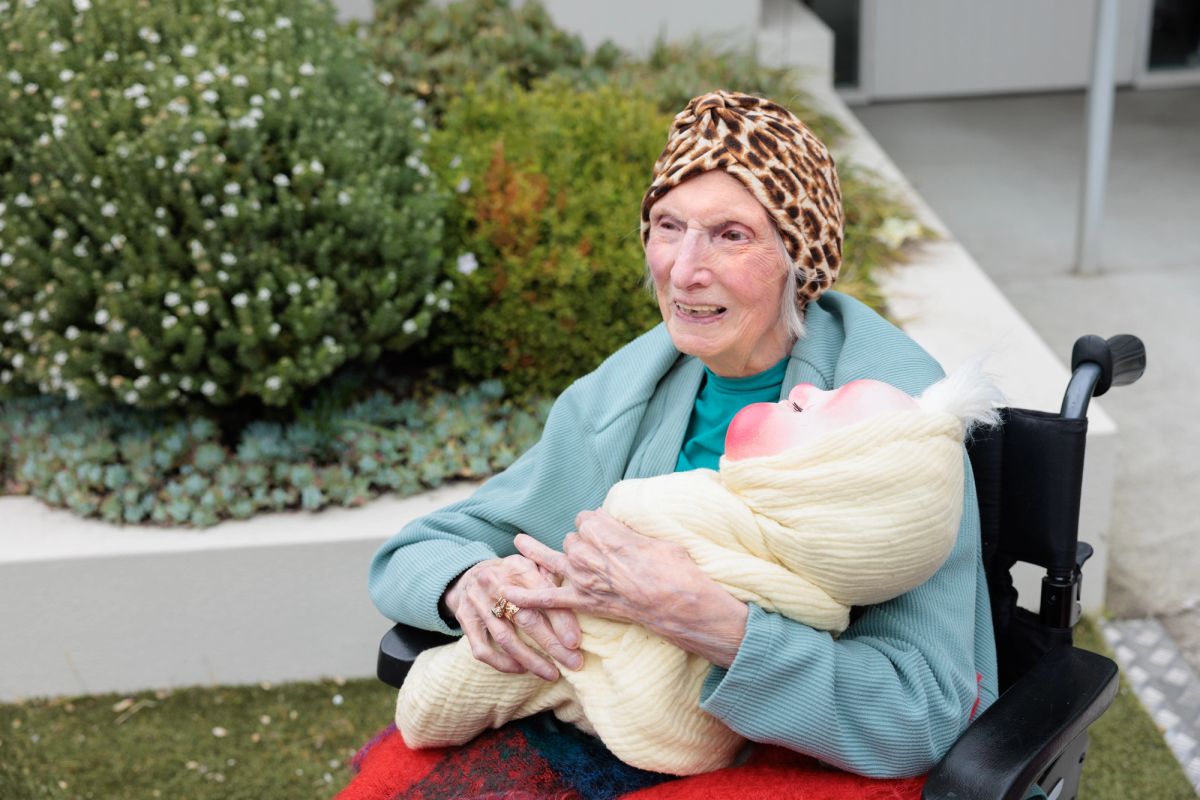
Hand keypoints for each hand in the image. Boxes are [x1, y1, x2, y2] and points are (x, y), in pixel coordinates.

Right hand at [442, 555, 582, 680]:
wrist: (467, 575)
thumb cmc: (509, 574)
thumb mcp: (529, 565)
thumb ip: (550, 576)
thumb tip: (577, 597)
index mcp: (515, 568)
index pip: (541, 595)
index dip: (560, 619)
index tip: (575, 641)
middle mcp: (494, 585)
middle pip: (525, 618)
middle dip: (551, 644)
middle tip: (573, 662)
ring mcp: (477, 604)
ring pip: (505, 638)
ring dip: (531, 659)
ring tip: (553, 674)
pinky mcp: (465, 621)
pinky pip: (482, 649)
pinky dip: (502, 662)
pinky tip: (521, 669)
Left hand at [504, 510, 748, 666]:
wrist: (675, 602)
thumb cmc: (672, 567)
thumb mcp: (653, 537)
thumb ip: (630, 532)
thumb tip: (624, 531)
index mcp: (603, 530)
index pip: (587, 518)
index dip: (596, 524)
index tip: (605, 529)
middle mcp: (587, 551)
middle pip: (572, 538)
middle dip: (582, 542)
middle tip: (599, 552)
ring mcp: (582, 577)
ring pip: (553, 557)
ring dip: (536, 551)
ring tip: (520, 543)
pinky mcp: (583, 601)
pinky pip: (548, 598)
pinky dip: (526, 597)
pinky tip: (507, 594)